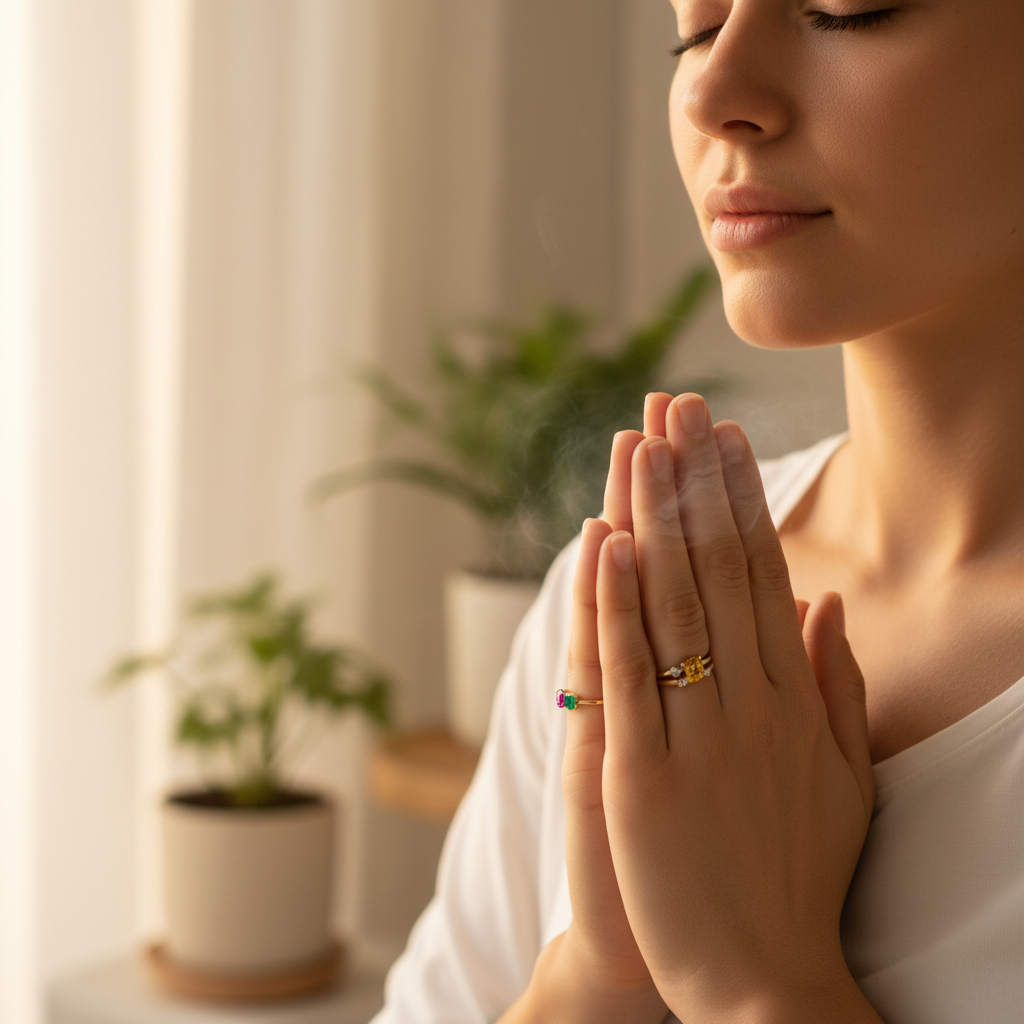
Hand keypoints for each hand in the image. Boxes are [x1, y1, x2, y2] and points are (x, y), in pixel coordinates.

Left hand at [591, 394, 878, 1021]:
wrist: (764, 982)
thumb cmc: (797, 877)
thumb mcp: (844, 781)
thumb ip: (836, 688)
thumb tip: (831, 604)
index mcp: (793, 703)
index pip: (763, 578)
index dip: (741, 504)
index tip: (726, 440)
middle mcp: (750, 708)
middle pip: (718, 574)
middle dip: (698, 485)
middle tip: (683, 407)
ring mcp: (694, 739)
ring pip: (673, 607)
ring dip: (656, 519)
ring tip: (643, 444)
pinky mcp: (640, 778)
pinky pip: (627, 675)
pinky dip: (617, 605)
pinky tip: (608, 543)